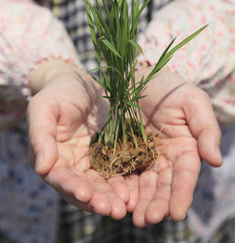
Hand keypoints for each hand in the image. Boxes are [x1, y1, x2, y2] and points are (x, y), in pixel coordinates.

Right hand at [27, 61, 129, 219]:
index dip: (71, 187)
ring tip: (125, 207)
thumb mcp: (45, 107)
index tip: (86, 194)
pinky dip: (123, 184)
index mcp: (50, 156)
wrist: (81, 82)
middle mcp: (69, 164)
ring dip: (110, 198)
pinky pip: (115, 173)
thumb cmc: (59, 92)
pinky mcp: (108, 156)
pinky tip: (134, 192)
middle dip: (96, 201)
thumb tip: (41, 167)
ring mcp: (89, 161)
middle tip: (113, 210)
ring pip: (99, 186)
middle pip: (81, 188)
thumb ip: (41, 136)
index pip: (59, 177)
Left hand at [129, 69, 222, 226]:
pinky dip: (122, 188)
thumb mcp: (192, 101)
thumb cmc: (168, 87)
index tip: (177, 213)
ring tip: (134, 218)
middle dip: (158, 204)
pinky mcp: (123, 154)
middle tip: (148, 219)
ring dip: (140, 203)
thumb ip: (206, 129)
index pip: (185, 175)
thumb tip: (216, 160)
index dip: (182, 193)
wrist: (136, 76)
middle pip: (163, 186)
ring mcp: (143, 157)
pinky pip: (122, 174)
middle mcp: (165, 157)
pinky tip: (117, 199)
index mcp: (185, 148)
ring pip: (143, 185)